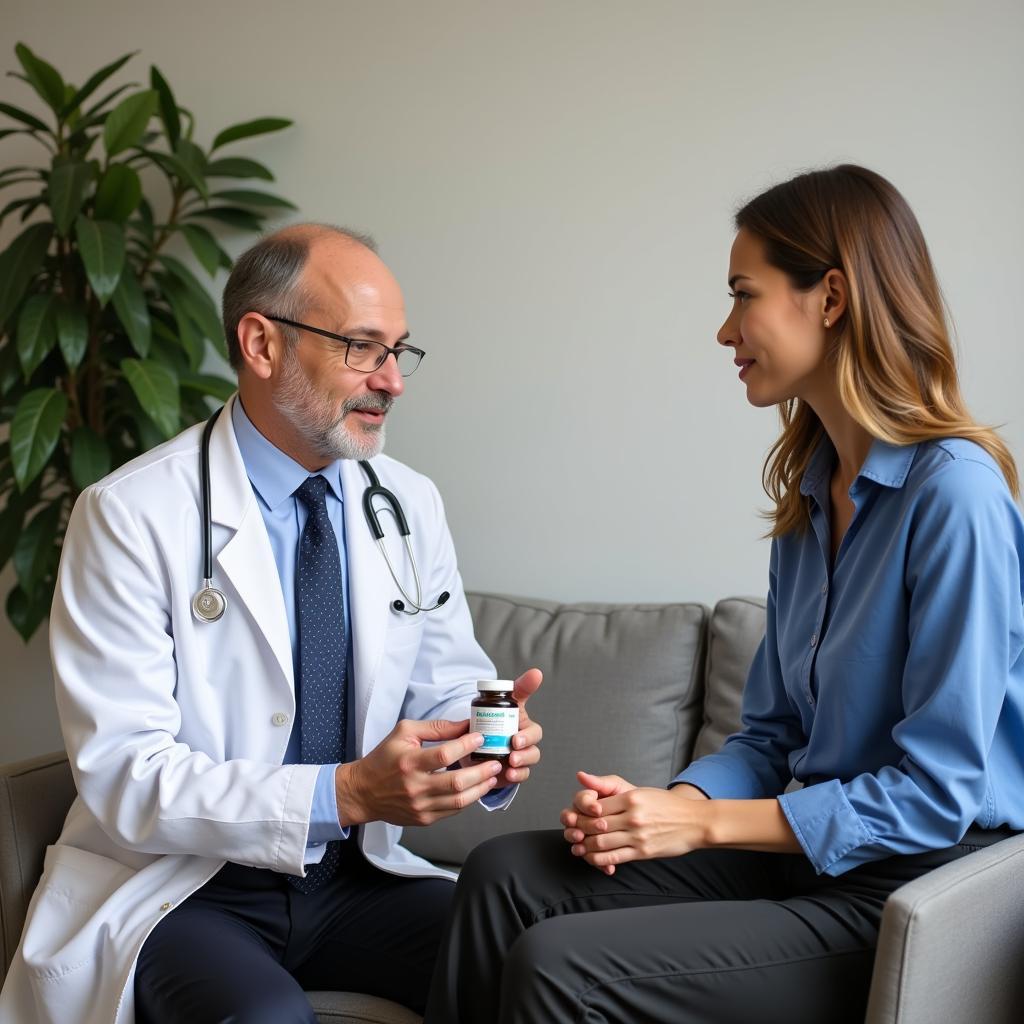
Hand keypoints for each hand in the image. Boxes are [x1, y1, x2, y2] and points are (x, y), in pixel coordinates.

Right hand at [336, 718, 502, 826]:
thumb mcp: (404, 732)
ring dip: (480, 788)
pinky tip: (477, 789)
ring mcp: (420, 806)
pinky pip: (452, 811)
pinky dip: (468, 800)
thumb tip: (465, 725)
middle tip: (496, 762)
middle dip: (481, 771)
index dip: (466, 746)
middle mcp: (415, 786)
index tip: (480, 737)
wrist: (363, 791)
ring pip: (459, 801)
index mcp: (409, 761)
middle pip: (456, 782)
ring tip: (492, 777)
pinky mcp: (423, 818)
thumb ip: (436, 728)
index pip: (444, 754)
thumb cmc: (384, 759)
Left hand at [492, 667, 543, 787]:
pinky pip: (521, 775)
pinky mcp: (514, 771)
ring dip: (522, 762)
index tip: (516, 737)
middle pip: (534, 748)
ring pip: (529, 761)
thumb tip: (537, 672)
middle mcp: (525, 743)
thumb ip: (518, 688)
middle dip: (525, 748)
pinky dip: (517, 776)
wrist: (476, 744)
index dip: (528, 735)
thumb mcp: (500, 702)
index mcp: (523, 726)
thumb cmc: (493, 720)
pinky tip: (508, 774)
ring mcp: (521, 758)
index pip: (535, 731)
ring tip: (510, 763)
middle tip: (512, 747)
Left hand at [559, 771, 710, 873]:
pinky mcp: (642, 852)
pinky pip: (614, 857)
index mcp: (631, 798)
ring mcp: (637, 836)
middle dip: (579, 830)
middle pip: (595, 825)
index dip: (581, 813)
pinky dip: (598, 859)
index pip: (596, 806)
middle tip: (571, 832)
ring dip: (585, 846)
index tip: (574, 816)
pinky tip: (592, 858)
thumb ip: (611, 788)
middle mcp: (633, 816)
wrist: (694, 822)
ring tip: (578, 846)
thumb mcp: (640, 790)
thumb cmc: (666, 805)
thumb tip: (581, 777)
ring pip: (601, 843)